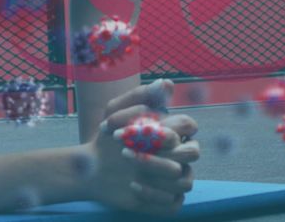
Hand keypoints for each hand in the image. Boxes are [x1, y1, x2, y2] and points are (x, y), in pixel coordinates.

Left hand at [82, 80, 200, 216]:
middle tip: (125, 149)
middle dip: (159, 151)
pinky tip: (133, 185)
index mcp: (177, 131)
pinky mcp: (168, 201)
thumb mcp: (117, 111)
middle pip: (192, 152)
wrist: (92, 167)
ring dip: (155, 172)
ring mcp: (177, 180)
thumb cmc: (109, 136)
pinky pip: (174, 202)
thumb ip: (141, 96)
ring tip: (127, 165)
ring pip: (185, 180)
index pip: (188, 125)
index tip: (130, 130)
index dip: (163, 127)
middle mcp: (181, 156)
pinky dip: (154, 194)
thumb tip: (167, 83)